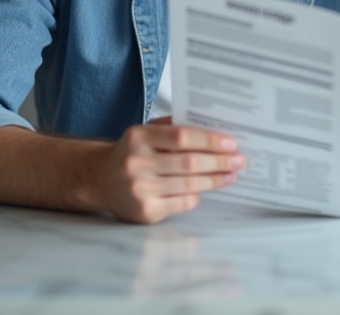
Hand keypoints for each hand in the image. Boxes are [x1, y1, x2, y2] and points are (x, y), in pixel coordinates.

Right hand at [85, 116, 244, 223]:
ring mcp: (139, 190)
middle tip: (239, 160)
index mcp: (138, 137)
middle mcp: (136, 163)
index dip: (210, 140)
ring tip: (230, 175)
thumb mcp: (146, 132)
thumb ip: (174, 127)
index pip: (182, 137)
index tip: (231, 144)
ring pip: (189, 185)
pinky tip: (205, 189)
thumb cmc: (132, 153)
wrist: (100, 180)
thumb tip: (215, 130)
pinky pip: (182, 202)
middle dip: (219, 162)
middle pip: (189, 163)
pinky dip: (197, 195)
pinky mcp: (145, 212)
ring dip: (215, 180)